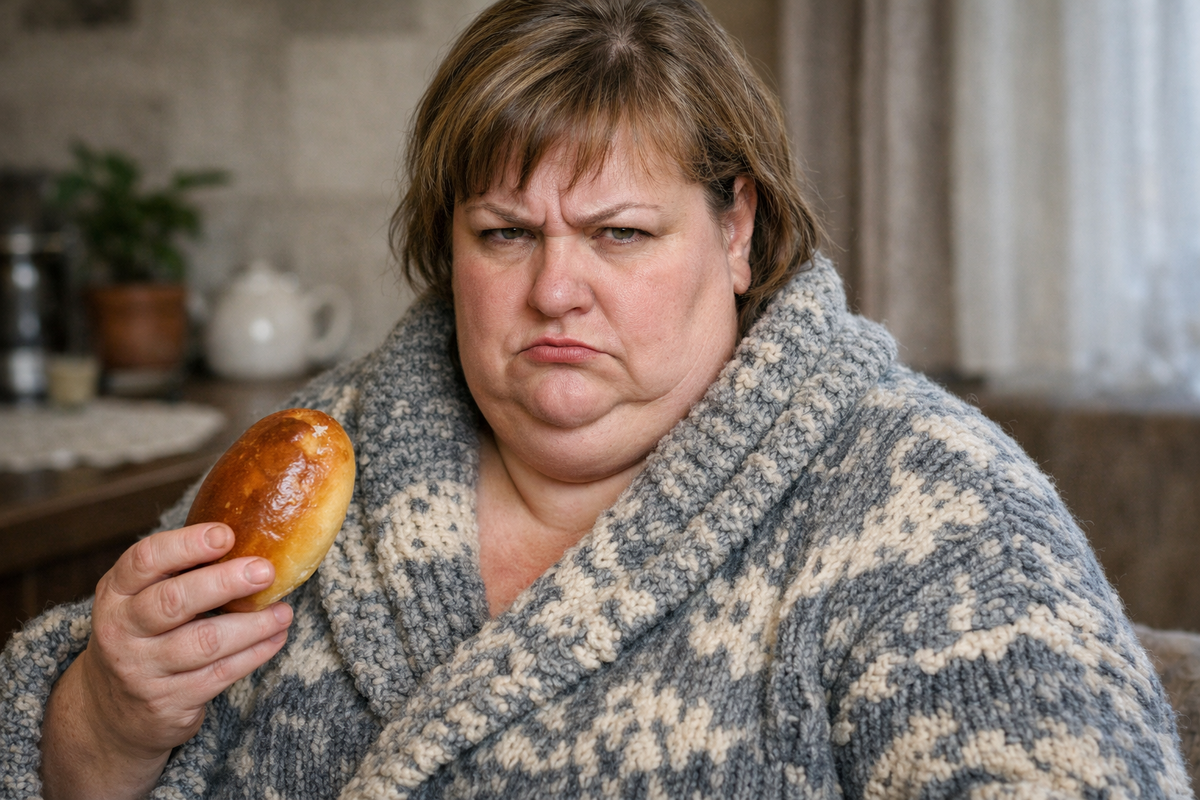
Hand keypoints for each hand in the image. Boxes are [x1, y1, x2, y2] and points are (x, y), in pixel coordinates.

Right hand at [41, 522, 293, 799]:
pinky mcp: (168, 702)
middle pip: (174, 601)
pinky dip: (254, 653)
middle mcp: (122, 630)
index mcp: (117, 592)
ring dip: (252, 625)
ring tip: (283, 612)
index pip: (144, 560)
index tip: (226, 534)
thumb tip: (251, 534)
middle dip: (224, 583)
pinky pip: (220, 674)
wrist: (112, 712)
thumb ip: (179, 572)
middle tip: (265, 571)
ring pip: (204, 642)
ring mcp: (142, 669)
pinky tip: (275, 637)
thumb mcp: (141, 599)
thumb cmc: (145, 635)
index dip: (186, 544)